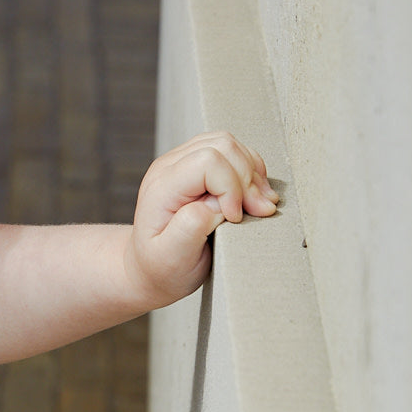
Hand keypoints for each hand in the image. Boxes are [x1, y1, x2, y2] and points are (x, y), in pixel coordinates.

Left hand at [126, 132, 277, 310]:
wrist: (151, 267)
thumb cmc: (161, 267)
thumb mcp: (171, 258)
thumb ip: (189, 229)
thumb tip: (215, 205)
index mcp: (162, 187)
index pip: (208, 162)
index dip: (232, 187)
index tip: (235, 218)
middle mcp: (170, 167)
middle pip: (222, 146)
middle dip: (248, 179)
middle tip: (259, 211)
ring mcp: (182, 163)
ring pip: (228, 144)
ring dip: (251, 172)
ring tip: (260, 203)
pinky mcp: (196, 166)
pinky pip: (230, 152)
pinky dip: (249, 170)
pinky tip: (254, 194)